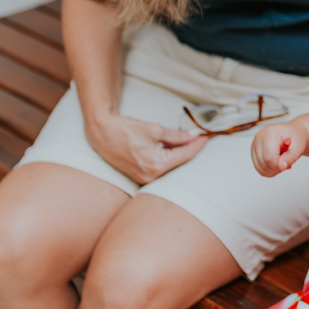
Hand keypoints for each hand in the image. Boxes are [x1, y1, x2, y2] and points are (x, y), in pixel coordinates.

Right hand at [85, 113, 206, 184]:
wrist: (102, 133)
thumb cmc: (125, 129)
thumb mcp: (154, 129)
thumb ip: (176, 135)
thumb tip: (194, 135)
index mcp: (156, 164)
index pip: (185, 155)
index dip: (198, 145)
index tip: (206, 136)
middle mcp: (151, 176)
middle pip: (179, 162)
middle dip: (190, 149)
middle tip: (200, 137)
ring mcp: (144, 178)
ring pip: (170, 166)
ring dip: (179, 154)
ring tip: (187, 140)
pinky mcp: (140, 176)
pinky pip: (160, 168)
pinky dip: (168, 158)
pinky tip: (172, 148)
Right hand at [251, 121, 308, 176]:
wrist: (293, 132)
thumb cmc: (296, 137)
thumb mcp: (299, 146)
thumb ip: (291, 157)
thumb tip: (281, 167)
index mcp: (270, 133)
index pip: (269, 157)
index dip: (279, 165)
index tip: (288, 165)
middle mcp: (259, 137)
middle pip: (263, 163)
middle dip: (277, 168)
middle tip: (287, 162)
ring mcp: (254, 144)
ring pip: (260, 167)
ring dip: (273, 170)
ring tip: (283, 161)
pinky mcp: (254, 151)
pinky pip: (259, 168)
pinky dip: (269, 170)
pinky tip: (277, 163)